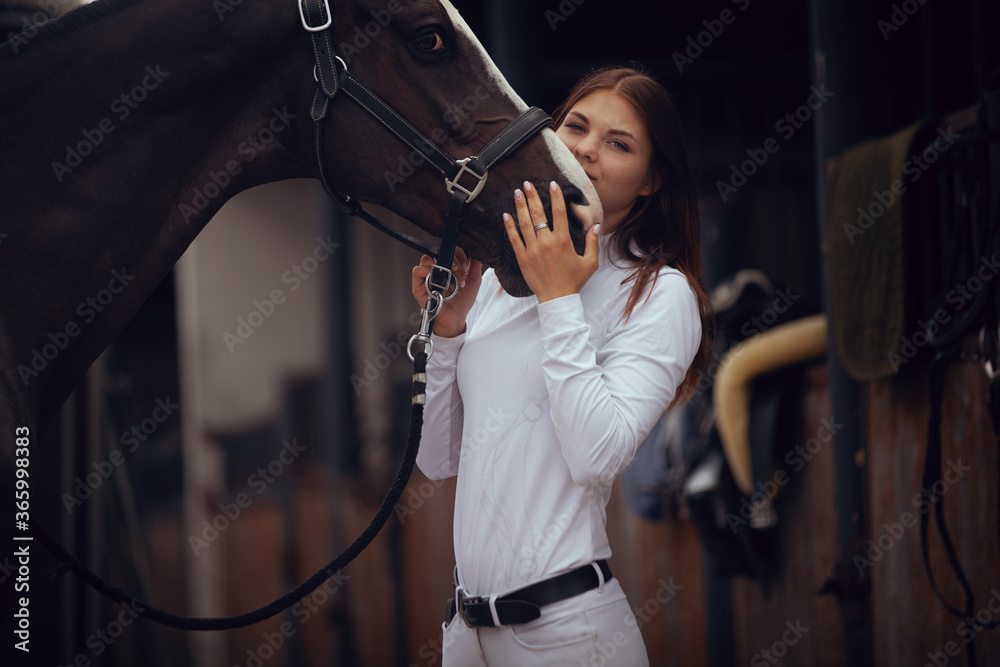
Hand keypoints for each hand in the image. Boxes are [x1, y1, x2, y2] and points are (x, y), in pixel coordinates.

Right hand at [411, 247, 481, 337]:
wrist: (456, 317)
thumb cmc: (462, 302)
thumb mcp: (473, 281)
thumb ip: (476, 266)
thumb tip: (478, 253)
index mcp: (447, 266)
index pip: (449, 250)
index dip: (459, 255)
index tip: (466, 268)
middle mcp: (435, 269)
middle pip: (439, 252)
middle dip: (454, 263)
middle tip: (460, 277)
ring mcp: (425, 277)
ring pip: (426, 259)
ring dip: (441, 268)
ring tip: (450, 282)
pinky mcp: (418, 286)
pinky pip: (417, 271)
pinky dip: (427, 272)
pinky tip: (438, 282)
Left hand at [503, 180, 599, 302]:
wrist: (557, 299)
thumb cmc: (574, 281)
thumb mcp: (590, 262)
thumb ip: (593, 242)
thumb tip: (596, 225)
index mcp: (563, 241)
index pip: (559, 213)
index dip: (555, 196)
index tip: (552, 184)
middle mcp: (547, 243)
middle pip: (538, 214)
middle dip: (532, 196)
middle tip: (527, 183)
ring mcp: (533, 250)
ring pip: (525, 224)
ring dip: (520, 206)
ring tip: (517, 192)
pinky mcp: (523, 258)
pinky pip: (514, 240)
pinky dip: (509, 227)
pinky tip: (506, 215)